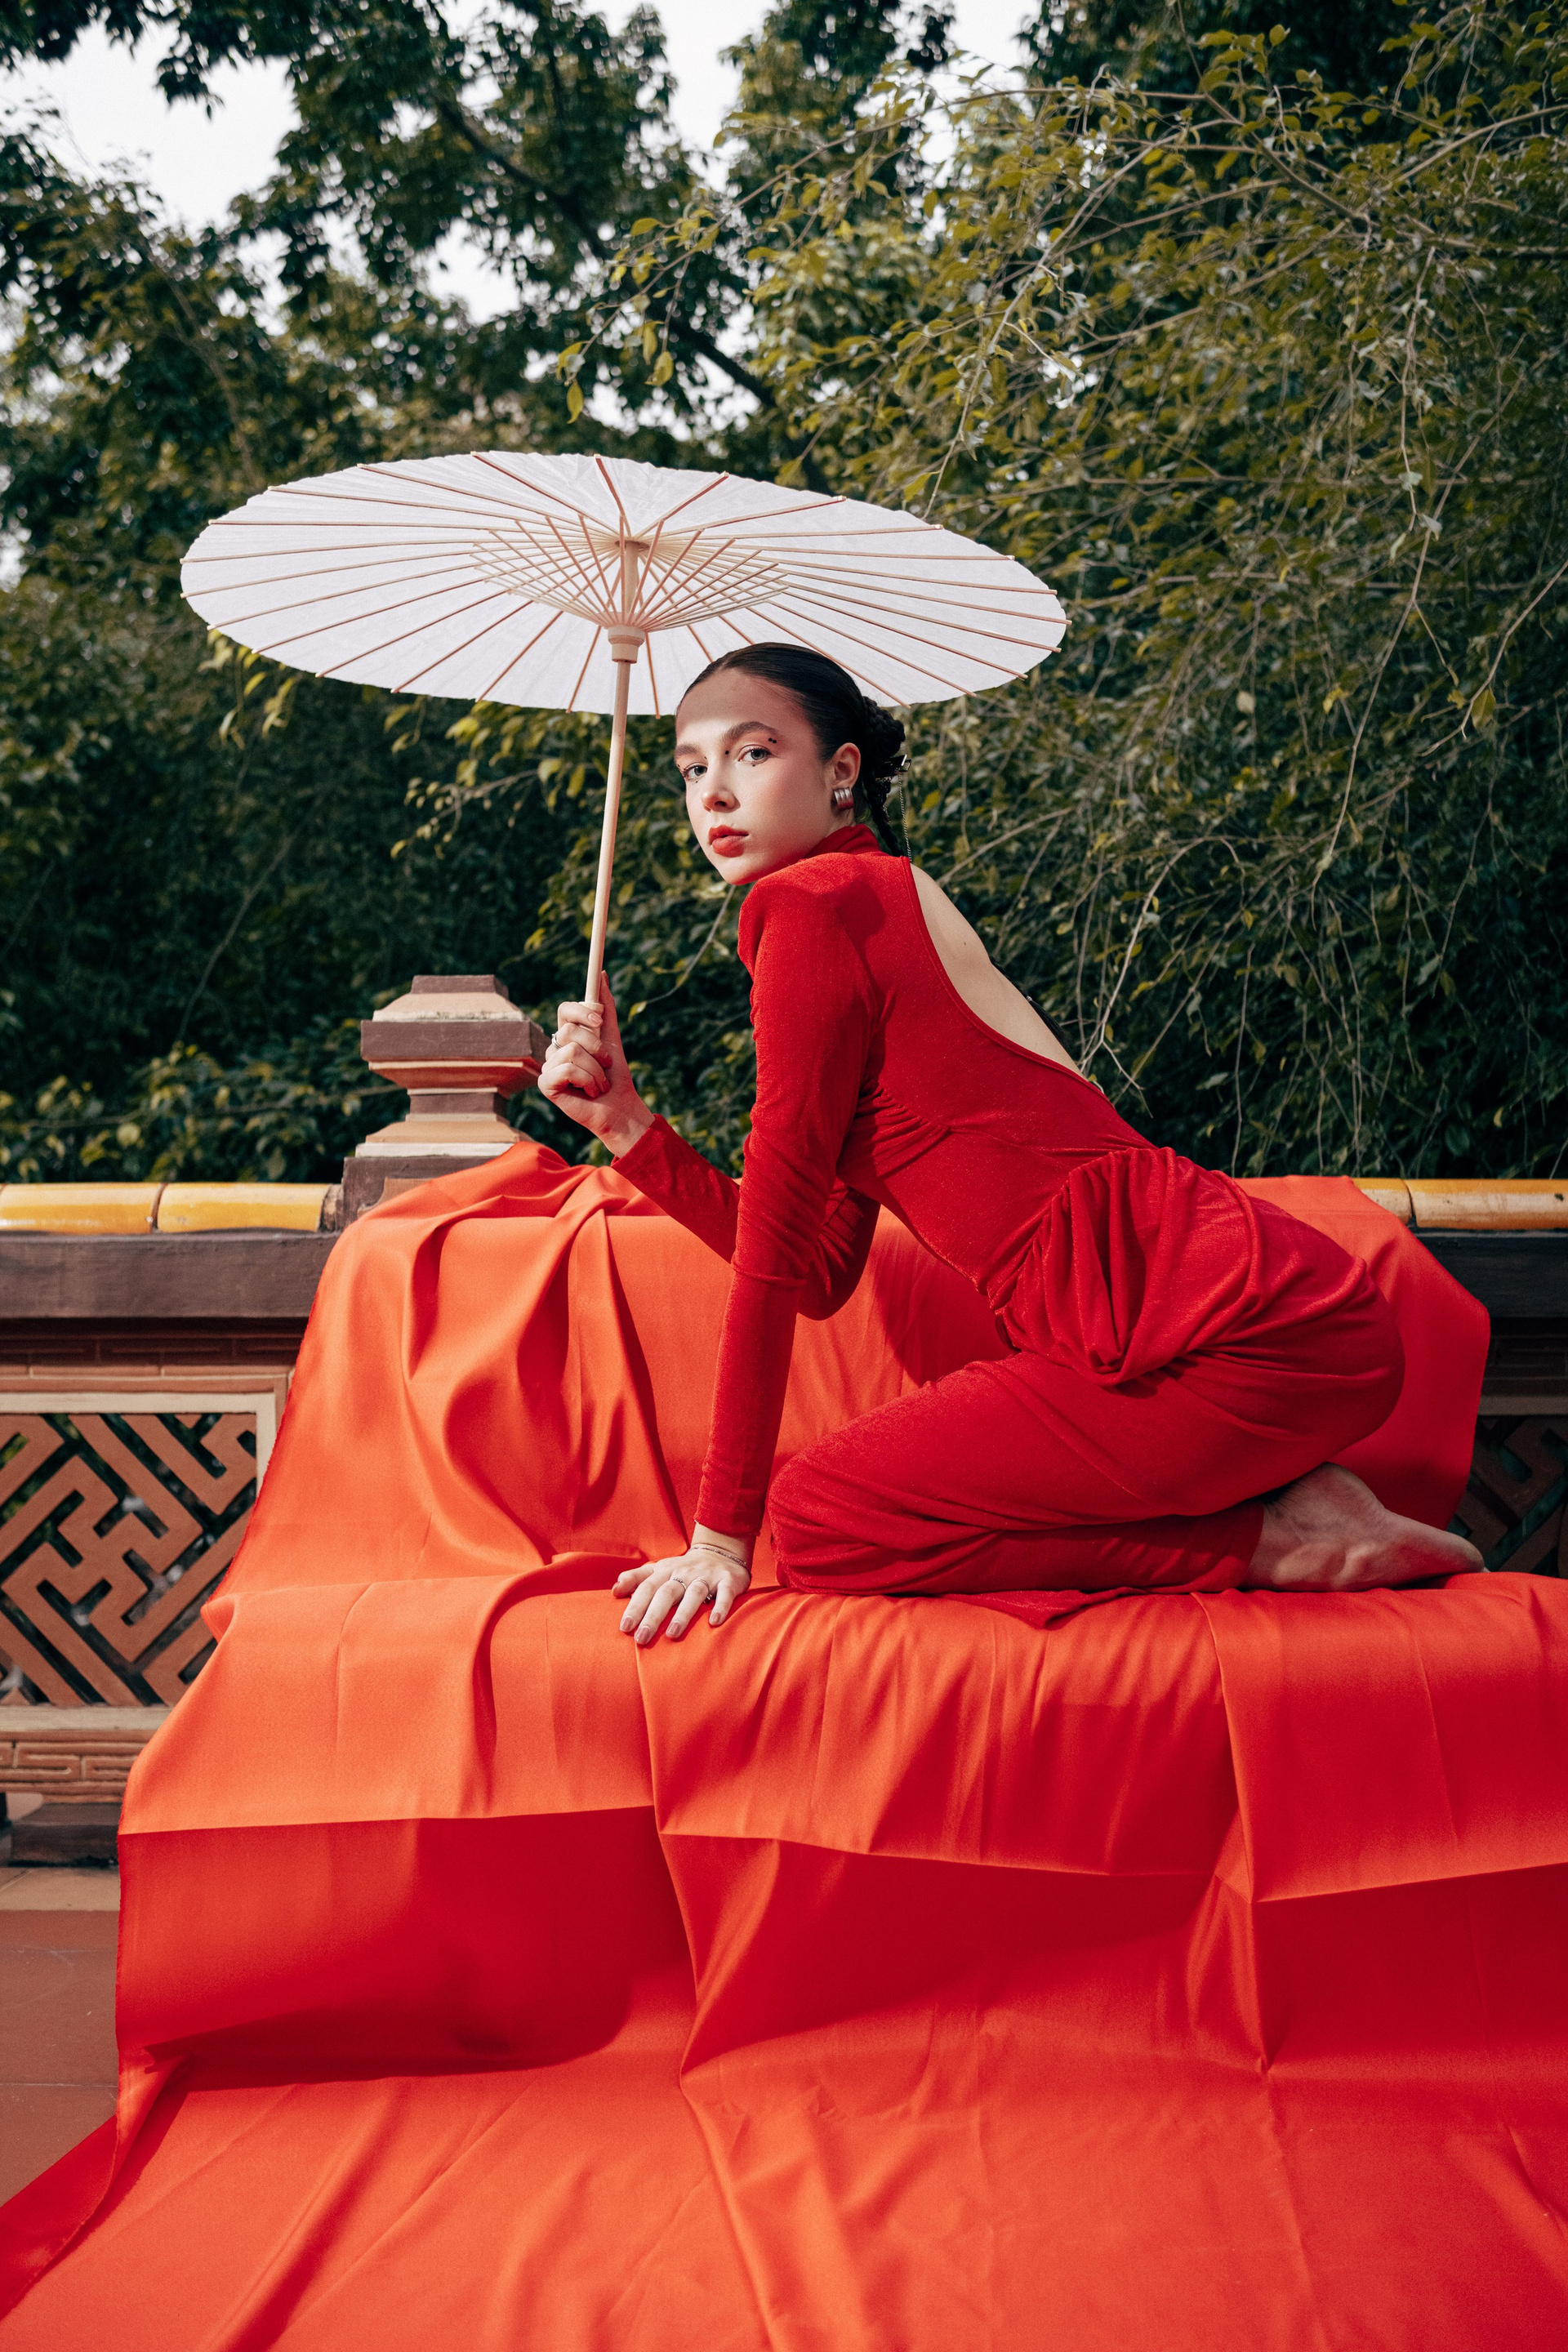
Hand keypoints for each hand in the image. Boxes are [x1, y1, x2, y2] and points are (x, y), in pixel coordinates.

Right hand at [537, 979, 654, 1156]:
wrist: (620, 1108)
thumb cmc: (615, 1077)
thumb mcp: (612, 1038)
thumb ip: (606, 1008)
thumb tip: (601, 975)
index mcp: (569, 1036)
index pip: (566, 1010)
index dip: (581, 1011)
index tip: (600, 1021)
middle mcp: (555, 1048)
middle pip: (569, 1030)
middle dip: (596, 1048)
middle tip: (606, 1064)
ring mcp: (549, 1066)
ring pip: (571, 1051)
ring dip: (595, 1069)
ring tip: (600, 1083)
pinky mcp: (546, 1084)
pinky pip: (565, 1069)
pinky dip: (586, 1081)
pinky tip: (590, 1092)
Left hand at [613, 1534, 751, 1644]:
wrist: (721, 1552)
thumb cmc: (683, 1569)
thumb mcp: (659, 1569)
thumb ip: (636, 1578)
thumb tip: (615, 1590)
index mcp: (666, 1571)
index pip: (647, 1588)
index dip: (635, 1607)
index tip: (625, 1628)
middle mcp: (685, 1573)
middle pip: (666, 1593)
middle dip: (653, 1616)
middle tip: (641, 1638)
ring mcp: (707, 1576)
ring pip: (694, 1594)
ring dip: (683, 1614)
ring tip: (672, 1634)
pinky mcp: (729, 1581)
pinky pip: (725, 1593)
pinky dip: (721, 1606)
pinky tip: (714, 1622)